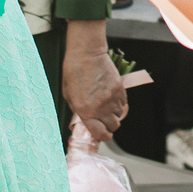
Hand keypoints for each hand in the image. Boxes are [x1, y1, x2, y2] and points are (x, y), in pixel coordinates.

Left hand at [60, 21, 127, 141]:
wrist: (86, 54)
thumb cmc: (73, 73)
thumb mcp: (69, 96)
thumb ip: (79, 111)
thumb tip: (86, 121)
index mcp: (86, 111)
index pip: (100, 134)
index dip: (104, 137)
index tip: (103, 135)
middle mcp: (101, 107)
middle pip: (114, 126)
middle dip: (109, 126)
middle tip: (104, 120)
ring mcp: (112, 98)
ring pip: (119, 116)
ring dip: (114, 114)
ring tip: (106, 106)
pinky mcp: (120, 89)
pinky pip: (123, 104)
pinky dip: (119, 104)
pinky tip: (111, 97)